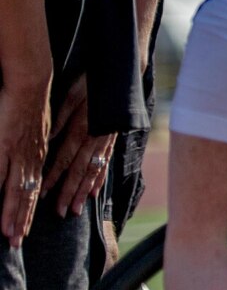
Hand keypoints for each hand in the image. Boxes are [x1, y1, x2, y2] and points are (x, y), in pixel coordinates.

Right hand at [0, 63, 51, 245]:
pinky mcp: (5, 146)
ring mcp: (19, 155)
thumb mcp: (29, 132)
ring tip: (9, 234)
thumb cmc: (26, 105)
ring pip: (16, 191)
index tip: (23, 229)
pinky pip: (0, 175)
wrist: (30, 85)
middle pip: (26, 196)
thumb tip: (17, 161)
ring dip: (12, 215)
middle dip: (20, 221)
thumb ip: (24, 149)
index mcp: (36, 156)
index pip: (32, 188)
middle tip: (15, 243)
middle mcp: (30, 160)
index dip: (27, 210)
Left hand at [44, 72, 114, 218]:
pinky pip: (105, 163)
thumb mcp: (72, 95)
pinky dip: (99, 180)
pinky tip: (93, 193)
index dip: (53, 178)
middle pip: (79, 171)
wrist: (122, 76)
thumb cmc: (93, 82)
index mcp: (82, 129)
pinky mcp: (112, 140)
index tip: (41, 194)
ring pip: (93, 171)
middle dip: (68, 193)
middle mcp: (94, 140)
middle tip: (59, 213)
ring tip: (75, 210)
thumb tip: (48, 139)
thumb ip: (60, 119)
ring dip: (83, 192)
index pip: (64, 159)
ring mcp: (105, 142)